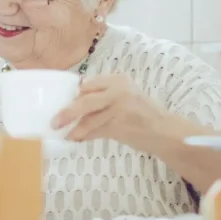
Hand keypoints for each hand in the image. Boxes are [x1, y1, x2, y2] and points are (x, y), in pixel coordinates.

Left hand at [51, 74, 166, 147]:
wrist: (164, 130)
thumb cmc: (143, 113)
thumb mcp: (127, 96)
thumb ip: (105, 95)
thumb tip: (76, 101)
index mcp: (119, 80)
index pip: (89, 84)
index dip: (75, 94)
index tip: (64, 100)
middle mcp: (118, 91)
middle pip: (85, 100)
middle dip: (68, 112)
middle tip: (55, 121)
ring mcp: (119, 109)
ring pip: (89, 119)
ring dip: (75, 129)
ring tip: (67, 134)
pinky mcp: (119, 126)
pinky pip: (95, 132)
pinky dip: (85, 136)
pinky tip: (78, 139)